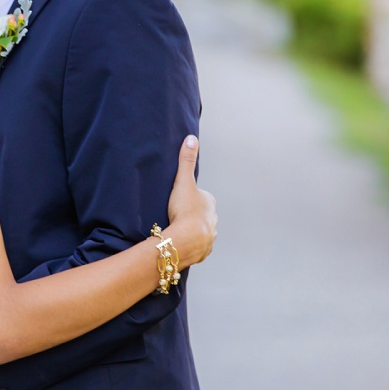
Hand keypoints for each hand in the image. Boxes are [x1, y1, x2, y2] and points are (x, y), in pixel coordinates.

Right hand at [164, 135, 216, 266]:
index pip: (200, 197)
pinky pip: (198, 246)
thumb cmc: (184, 210)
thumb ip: (186, 161)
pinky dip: (191, 245)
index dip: (189, 198)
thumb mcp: (183, 182)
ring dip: (191, 231)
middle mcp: (213, 220)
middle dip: (191, 215)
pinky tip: (181, 243)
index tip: (178, 201)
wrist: (186, 240)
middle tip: (175, 215)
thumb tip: (192, 138)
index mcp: (209, 203)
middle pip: (201, 214)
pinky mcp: (203, 251)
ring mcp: (210, 237)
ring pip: (201, 231)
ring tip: (177, 231)